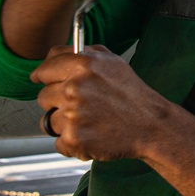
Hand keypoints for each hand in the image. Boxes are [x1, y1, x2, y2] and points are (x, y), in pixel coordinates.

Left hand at [31, 45, 194, 195]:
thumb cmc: (131, 94)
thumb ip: (79, 53)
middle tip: (80, 106)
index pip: (44, 70)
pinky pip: (58, 143)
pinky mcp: (74, 140)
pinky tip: (91, 135)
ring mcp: (73, 115)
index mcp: (82, 65)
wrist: (151, 125)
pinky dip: (72, 143)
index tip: (44, 82)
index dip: (44, 77)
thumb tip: (53, 55)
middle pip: (43, 97)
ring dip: (65, 124)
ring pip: (50, 121)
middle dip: (57, 102)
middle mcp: (75, 88)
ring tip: (90, 121)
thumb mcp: (110, 61)